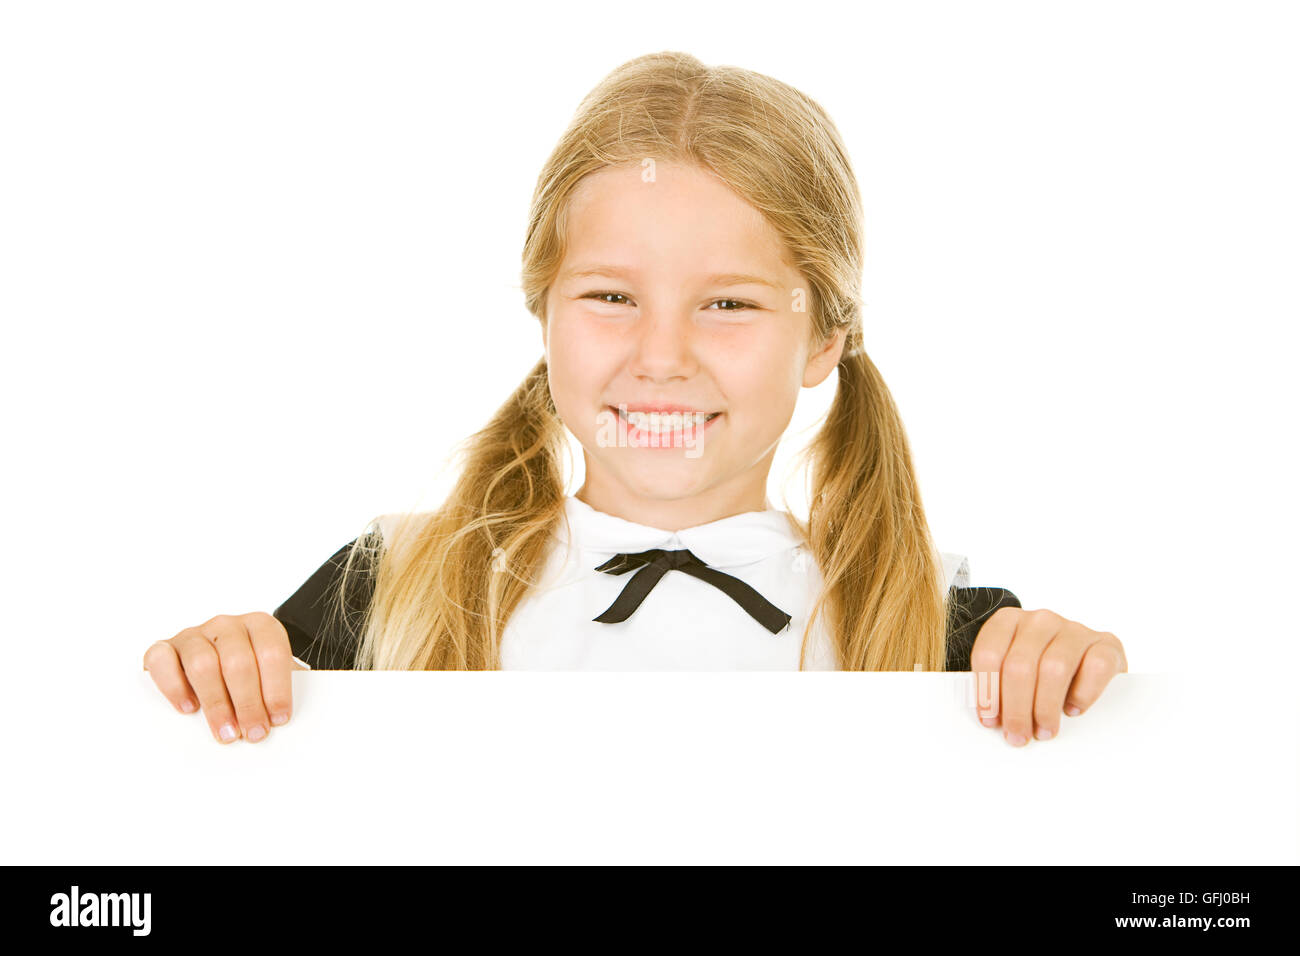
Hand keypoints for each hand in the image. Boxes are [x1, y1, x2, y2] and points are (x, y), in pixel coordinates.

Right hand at [143, 612, 307, 744]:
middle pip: (237, 663)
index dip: (277, 689)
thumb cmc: (252, 672)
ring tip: (226, 731)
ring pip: (202, 665)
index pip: (272, 653)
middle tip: (253, 733)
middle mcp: (227, 626)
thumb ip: (274, 693)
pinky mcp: (165, 647)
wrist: (222, 661)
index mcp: (260, 625)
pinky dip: (174, 687)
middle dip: (248, 704)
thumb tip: (275, 721)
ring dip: (216, 704)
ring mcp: (194, 634)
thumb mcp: (271, 676)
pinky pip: (162, 660)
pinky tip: (188, 708)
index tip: (278, 718)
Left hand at [969, 607, 1125, 746]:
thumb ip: (1000, 687)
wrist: (1088, 661)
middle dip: (1016, 708)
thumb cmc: (1041, 671)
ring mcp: (1074, 630)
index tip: (990, 721)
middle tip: (1018, 735)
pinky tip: (1073, 710)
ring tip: (1044, 731)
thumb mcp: (1014, 673)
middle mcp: (1040, 621)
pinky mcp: (1106, 644)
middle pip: (1020, 665)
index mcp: (1009, 621)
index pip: (989, 654)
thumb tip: (992, 722)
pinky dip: (1082, 694)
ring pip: (1054, 669)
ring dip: (1046, 707)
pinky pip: (1095, 668)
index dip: (987, 691)